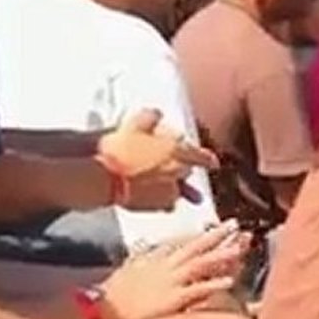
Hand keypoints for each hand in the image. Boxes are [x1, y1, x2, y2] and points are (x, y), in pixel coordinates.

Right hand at [98, 109, 218, 209]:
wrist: (104, 175)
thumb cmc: (119, 148)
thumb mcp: (135, 123)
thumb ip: (150, 117)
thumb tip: (156, 113)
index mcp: (177, 151)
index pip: (202, 156)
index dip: (208, 159)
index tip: (214, 163)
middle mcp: (177, 172)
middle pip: (187, 173)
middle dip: (183, 170)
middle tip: (177, 169)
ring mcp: (167, 191)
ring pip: (177, 190)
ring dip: (173, 187)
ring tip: (167, 187)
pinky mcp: (154, 205)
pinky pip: (165, 204)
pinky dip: (163, 200)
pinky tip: (156, 198)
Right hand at [99, 221, 249, 318]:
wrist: (98, 309)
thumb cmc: (111, 294)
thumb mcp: (128, 269)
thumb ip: (141, 257)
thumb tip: (146, 247)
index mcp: (155, 258)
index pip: (182, 242)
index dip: (201, 235)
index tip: (217, 228)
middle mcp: (165, 266)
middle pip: (195, 247)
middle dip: (216, 235)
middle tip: (235, 224)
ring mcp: (170, 281)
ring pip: (201, 264)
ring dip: (222, 255)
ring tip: (240, 247)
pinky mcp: (172, 300)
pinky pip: (198, 290)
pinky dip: (214, 284)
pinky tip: (231, 281)